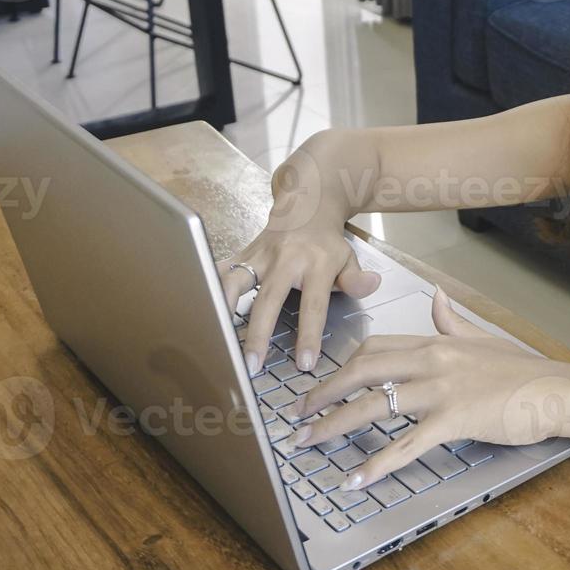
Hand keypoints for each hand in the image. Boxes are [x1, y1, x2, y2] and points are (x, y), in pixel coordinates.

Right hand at [217, 210, 382, 377]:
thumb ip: (356, 279)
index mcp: (316, 264)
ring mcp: (260, 255)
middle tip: (251, 365)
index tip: (304, 363)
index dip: (308, 335)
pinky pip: (220, 271)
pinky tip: (197, 311)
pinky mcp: (242, 254)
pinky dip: (207, 289)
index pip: (313, 305)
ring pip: (235, 281)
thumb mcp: (350, 258)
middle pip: (268, 299)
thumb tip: (371, 285)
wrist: (306, 204)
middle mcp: (285, 259)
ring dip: (223, 310)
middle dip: (258, 334)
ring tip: (214, 340)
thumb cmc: (327, 242)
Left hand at [281, 286, 569, 491]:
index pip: (375, 347)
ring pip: (373, 404)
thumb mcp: (484, 339)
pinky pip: (405, 444)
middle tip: (297, 414)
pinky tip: (354, 479)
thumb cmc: (525, 371)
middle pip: (361, 370)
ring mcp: (441, 390)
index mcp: (436, 342)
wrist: (558, 390)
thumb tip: (435, 297)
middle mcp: (432, 360)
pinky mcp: (454, 419)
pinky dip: (375, 464)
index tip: (323, 383)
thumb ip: (452, 321)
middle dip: (322, 393)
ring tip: (308, 442)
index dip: (342, 366)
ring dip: (333, 424)